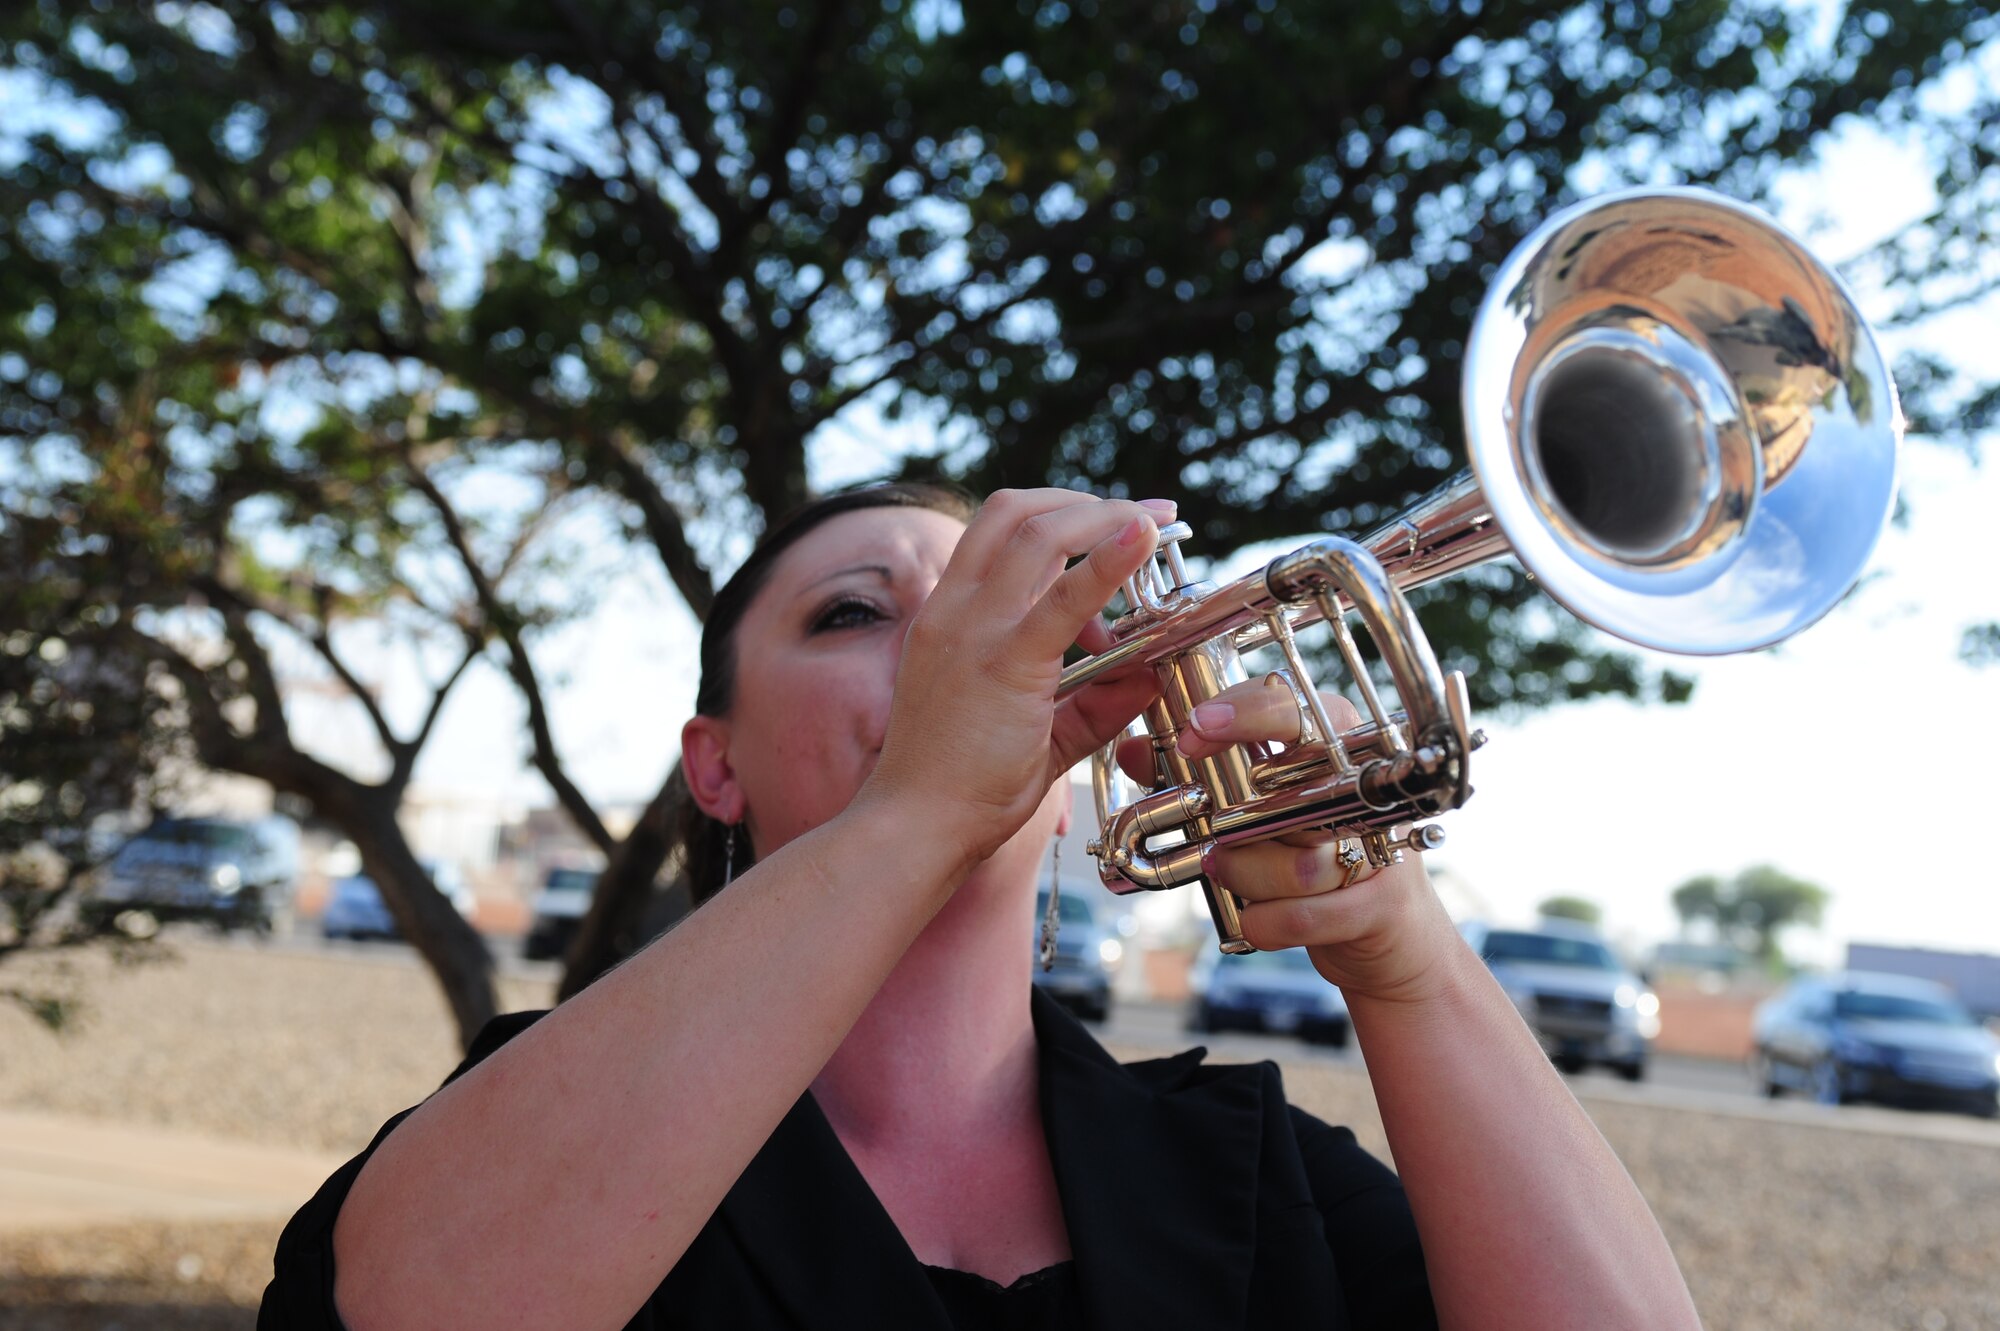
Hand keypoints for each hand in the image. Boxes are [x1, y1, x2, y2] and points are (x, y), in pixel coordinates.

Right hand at [859, 489, 1169, 873]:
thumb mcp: (1036, 734)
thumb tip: (1149, 676)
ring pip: (1041, 533)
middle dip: (1089, 502)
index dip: (1059, 511)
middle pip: (1018, 511)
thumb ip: (1093, 704)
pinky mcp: (1005, 662)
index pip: (998, 531)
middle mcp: (955, 610)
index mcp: (949, 616)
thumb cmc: (959, 789)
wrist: (915, 827)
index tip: (1113, 519)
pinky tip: (1142, 537)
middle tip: (1148, 514)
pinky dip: (1108, 559)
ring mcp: (975, 631)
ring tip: (1153, 529)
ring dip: (1105, 518)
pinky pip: (1065, 598)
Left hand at [1117, 674, 1466, 1004]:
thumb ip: (1195, 777)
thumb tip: (1133, 752)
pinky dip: (1267, 922)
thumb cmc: (1309, 854)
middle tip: (1208, 826)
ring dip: (1246, 874)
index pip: (1299, 706)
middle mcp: (1365, 785)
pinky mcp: (1385, 902)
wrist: (1385, 929)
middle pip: (1306, 774)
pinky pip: (1308, 913)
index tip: (1196, 729)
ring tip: (1226, 872)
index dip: (1245, 713)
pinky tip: (1253, 921)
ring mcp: (1381, 844)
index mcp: (1335, 745)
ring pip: (1298, 860)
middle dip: (1241, 804)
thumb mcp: (1254, 809)